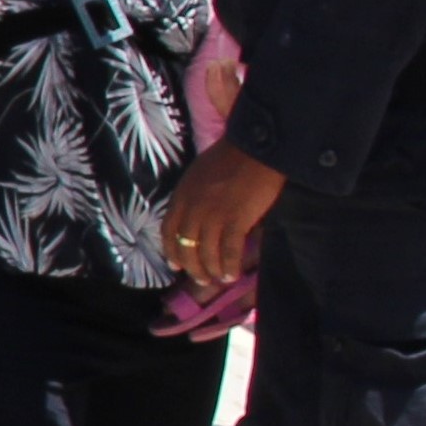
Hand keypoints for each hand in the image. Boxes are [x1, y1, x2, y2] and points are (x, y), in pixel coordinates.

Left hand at [163, 136, 283, 288]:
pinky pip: (228, 252)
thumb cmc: (232, 157)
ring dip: (212, 271)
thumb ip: (192, 196)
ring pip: (206, 253)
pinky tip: (233, 275)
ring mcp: (213, 216)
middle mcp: (192, 209)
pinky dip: (230, 266)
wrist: (257, 147)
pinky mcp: (235, 220)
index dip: (172, 252)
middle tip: (202, 279)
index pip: (169, 231)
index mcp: (181, 197)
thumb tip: (194, 216)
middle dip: (193, 267)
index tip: (177, 265)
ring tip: (220, 279)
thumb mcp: (199, 175)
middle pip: (186, 247)